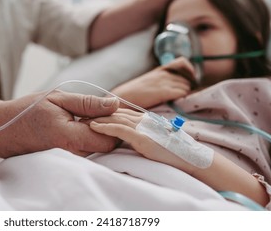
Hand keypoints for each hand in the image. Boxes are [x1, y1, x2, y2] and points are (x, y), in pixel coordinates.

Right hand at [0, 90, 119, 157]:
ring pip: (98, 150)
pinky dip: (90, 139)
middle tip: (97, 112)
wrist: (3, 130)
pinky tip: (79, 127)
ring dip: (99, 133)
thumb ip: (88, 103)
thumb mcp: (58, 99)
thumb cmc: (28, 112)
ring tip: (85, 118)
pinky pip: (87, 152)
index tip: (106, 110)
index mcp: (69, 138)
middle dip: (109, 128)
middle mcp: (71, 155)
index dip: (114, 123)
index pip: (109, 139)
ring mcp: (69, 161)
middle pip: (106, 147)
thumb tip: (115, 103)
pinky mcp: (66, 162)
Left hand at [90, 108, 269, 206]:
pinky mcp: (142, 138)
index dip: (106, 112)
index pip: (121, 113)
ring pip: (114, 119)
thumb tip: (131, 138)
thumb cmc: (175, 151)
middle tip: (80, 114)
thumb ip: (144, 135)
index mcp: (146, 119)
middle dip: (97, 113)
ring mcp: (143, 128)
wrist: (190, 158)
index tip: (92, 113)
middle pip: (115, 114)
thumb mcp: (157, 139)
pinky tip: (93, 127)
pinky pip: (119, 130)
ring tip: (82, 119)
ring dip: (97, 119)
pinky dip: (105, 127)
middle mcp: (143, 120)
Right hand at [111, 57, 195, 108]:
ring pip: (186, 86)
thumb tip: (174, 88)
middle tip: (180, 97)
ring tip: (176, 101)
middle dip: (187, 87)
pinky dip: (181, 98)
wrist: (124, 98)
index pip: (183, 62)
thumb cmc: (134, 94)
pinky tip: (174, 103)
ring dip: (184, 94)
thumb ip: (161, 82)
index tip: (188, 81)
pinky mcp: (163, 92)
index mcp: (160, 70)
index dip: (189, 71)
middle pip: (187, 79)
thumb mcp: (149, 82)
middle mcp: (164, 74)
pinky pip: (182, 93)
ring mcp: (164, 82)